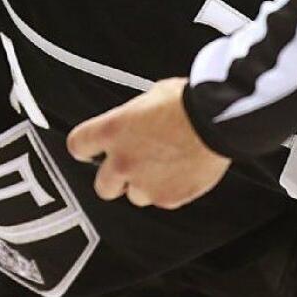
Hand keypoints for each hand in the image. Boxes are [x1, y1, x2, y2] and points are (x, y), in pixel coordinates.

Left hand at [67, 78, 229, 209]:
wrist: (217, 122)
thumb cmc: (188, 102)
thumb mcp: (152, 96)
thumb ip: (135, 116)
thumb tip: (138, 121)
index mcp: (112, 130)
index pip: (78, 146)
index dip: (85, 149)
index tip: (91, 150)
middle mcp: (122, 161)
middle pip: (103, 186)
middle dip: (115, 179)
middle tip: (132, 167)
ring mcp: (145, 184)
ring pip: (136, 196)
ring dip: (146, 185)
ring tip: (166, 166)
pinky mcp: (169, 198)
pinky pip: (164, 200)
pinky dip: (171, 190)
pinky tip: (183, 171)